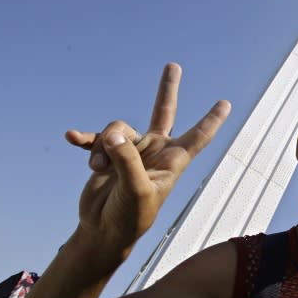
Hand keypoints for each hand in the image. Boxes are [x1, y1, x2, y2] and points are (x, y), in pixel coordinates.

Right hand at [65, 63, 229, 248]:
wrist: (103, 231)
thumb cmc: (130, 217)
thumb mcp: (136, 191)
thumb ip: (127, 161)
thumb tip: (113, 136)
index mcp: (171, 160)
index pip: (197, 136)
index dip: (211, 120)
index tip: (226, 103)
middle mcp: (153, 151)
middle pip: (164, 112)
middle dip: (167, 89)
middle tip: (173, 66)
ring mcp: (130, 152)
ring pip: (118, 129)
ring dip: (104, 145)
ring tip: (98, 168)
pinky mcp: (106, 156)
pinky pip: (95, 139)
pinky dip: (85, 139)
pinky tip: (72, 138)